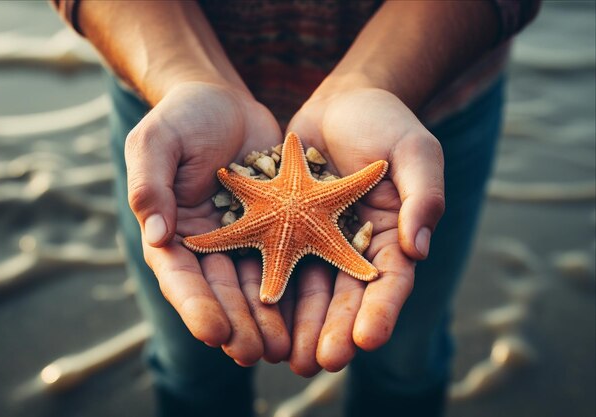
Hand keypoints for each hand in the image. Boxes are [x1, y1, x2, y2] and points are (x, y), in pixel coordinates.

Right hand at [125, 81, 290, 364]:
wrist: (223, 102)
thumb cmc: (181, 118)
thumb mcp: (156, 141)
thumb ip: (150, 184)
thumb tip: (156, 235)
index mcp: (170, 231)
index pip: (179, 277)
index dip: (195, 306)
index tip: (213, 332)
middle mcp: (206, 243)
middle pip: (219, 290)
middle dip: (236, 322)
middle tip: (253, 352)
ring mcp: (241, 237)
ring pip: (253, 283)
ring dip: (266, 316)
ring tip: (282, 345)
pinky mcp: (274, 226)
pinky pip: (284, 257)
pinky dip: (293, 284)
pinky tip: (309, 309)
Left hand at [285, 87, 444, 375]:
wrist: (342, 100)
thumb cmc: (386, 121)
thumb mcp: (415, 151)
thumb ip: (423, 196)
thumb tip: (418, 248)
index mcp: (392, 236)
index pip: (391, 282)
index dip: (382, 311)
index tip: (369, 339)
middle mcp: (355, 246)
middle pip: (347, 296)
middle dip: (336, 330)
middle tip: (322, 362)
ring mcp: (320, 239)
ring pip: (310, 288)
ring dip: (300, 323)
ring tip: (286, 355)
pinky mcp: (288, 226)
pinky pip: (276, 259)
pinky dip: (268, 286)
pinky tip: (255, 314)